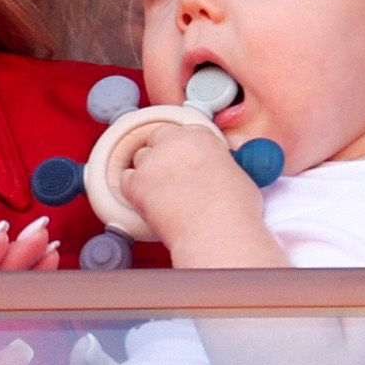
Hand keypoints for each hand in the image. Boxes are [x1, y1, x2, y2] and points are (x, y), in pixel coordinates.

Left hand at [114, 116, 259, 254]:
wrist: (217, 233)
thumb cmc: (233, 212)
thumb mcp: (237, 173)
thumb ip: (218, 162)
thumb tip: (213, 167)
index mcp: (200, 135)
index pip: (184, 130)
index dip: (185, 147)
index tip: (186, 160)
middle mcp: (174, 142)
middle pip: (158, 137)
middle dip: (163, 153)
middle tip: (172, 175)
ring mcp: (152, 160)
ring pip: (141, 158)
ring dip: (150, 172)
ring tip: (166, 194)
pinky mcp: (135, 182)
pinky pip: (126, 179)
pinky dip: (134, 189)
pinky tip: (150, 201)